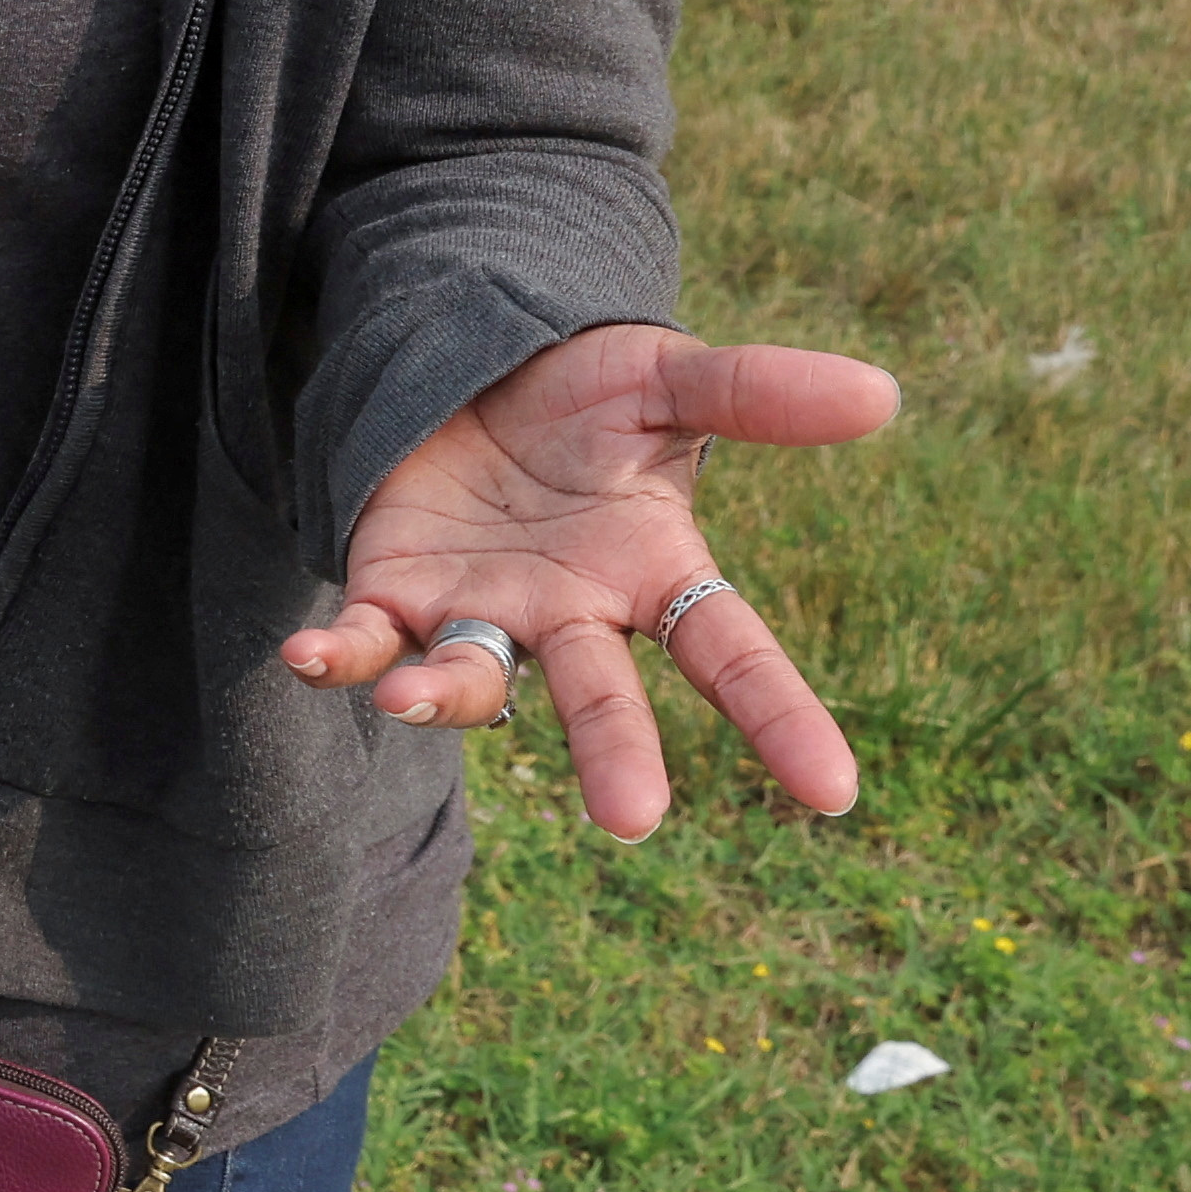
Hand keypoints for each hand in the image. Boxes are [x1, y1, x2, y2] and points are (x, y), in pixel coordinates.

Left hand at [282, 322, 901, 838]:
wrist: (473, 372)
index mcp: (653, 575)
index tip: (833, 795)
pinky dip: (339, 657)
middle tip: (631, 819)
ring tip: (413, 700)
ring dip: (445, 695)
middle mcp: (570, 616)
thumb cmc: (584, 396)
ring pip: (472, 677)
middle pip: (600, 696)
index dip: (781, 721)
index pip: (732, 655)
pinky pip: (364, 640)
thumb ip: (757, 393)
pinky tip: (308, 662)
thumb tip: (882, 391)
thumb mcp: (666, 380)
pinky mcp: (391, 595)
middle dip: (614, 754)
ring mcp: (481, 614)